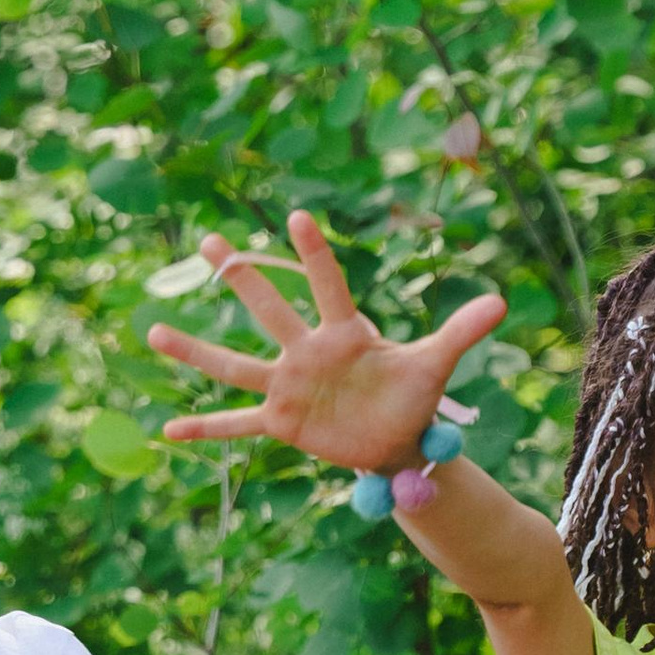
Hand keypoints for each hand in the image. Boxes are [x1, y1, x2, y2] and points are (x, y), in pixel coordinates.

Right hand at [150, 210, 505, 475]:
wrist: (396, 439)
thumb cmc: (412, 394)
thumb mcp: (436, 364)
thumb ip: (461, 331)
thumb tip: (501, 302)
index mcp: (345, 333)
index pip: (329, 286)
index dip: (315, 254)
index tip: (299, 215)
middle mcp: (307, 352)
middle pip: (270, 310)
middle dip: (242, 276)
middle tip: (208, 239)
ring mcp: (288, 386)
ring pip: (236, 364)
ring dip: (196, 350)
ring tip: (152, 329)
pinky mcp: (281, 422)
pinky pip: (236, 424)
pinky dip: (205, 430)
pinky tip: (168, 433)